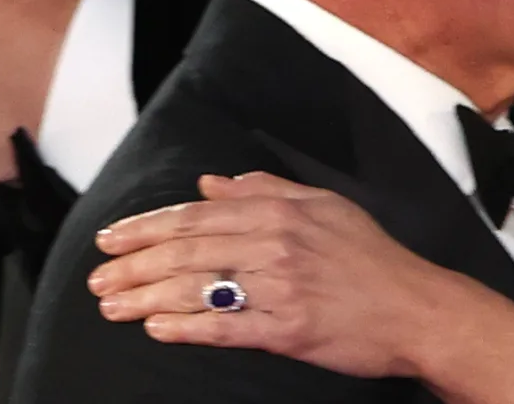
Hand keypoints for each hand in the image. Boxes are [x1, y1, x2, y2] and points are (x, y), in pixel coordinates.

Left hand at [88, 172, 474, 379]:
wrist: (417, 309)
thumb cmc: (372, 259)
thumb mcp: (327, 207)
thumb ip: (266, 190)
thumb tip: (211, 183)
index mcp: (283, 211)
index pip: (199, 214)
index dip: (148, 225)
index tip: (110, 237)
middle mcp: (278, 244)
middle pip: (189, 250)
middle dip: (134, 264)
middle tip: (96, 278)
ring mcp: (282, 288)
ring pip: (198, 288)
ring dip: (146, 298)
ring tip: (110, 307)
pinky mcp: (288, 330)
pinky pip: (225, 328)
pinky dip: (186, 328)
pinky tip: (157, 330)